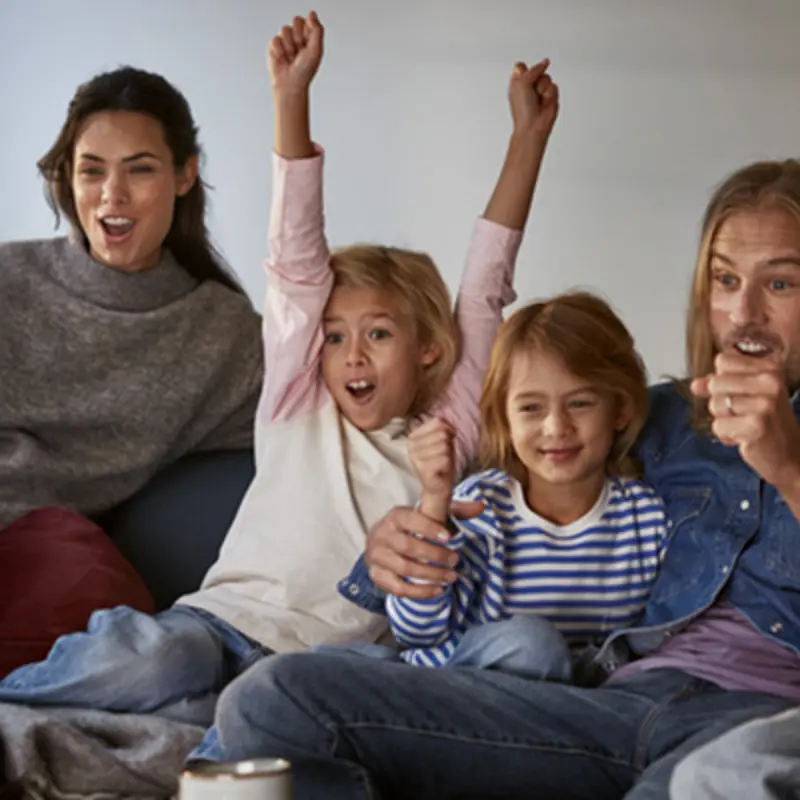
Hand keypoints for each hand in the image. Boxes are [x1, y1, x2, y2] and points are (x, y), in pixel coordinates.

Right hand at [268, 11, 323, 94]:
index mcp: (310, 36)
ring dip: (289, 46)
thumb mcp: (316, 50)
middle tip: (299, 51)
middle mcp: (298, 36)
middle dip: (298, 37)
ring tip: (291, 57)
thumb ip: (317, 30)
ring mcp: (286, 40)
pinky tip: (283, 59)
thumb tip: (312, 13)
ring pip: (285, 29)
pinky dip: (280, 51)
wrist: (290, 84)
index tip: (308, 44)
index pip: (308, 20)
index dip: (307, 32)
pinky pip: (276, 39)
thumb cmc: (304, 71)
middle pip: (296, 20)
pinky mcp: (274, 45)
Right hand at [365, 502, 483, 598]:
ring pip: (405, 568)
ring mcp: (376, 556)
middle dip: (435, 555)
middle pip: (408, 546)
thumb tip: (481, 506)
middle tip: (455, 560)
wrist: (381, 541)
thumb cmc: (411, 526)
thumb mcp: (429, 514)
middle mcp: (381, 534)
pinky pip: (397, 588)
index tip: (450, 537)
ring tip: (451, 576)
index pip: (410, 519)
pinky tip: (438, 590)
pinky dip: (420, 591)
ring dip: (431, 575)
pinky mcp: (376, 575)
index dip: (429, 528)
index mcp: (395, 516)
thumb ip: (453, 509)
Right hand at [408, 419, 454, 519]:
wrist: (438, 487)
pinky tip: (441, 470)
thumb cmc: (441, 462)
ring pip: (444, 446)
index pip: (438, 421)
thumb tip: (448, 426)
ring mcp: (415, 458)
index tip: (444, 444)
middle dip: (448, 446)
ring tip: (441, 464)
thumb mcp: (444, 441)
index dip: (448, 431)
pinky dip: (447, 465)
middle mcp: (411, 445)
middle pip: (442, 434)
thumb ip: (444, 428)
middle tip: (442, 457)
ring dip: (448, 456)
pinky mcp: (423, 469)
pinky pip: (445, 459)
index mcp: (413, 436)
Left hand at [508, 59, 558, 139]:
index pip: (522, 66)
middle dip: (536, 79)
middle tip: (532, 92)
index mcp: (517, 83)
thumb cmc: (523, 109)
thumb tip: (544, 62)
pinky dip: (550, 94)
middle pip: (537, 70)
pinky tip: (545, 102)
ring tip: (539, 99)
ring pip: (546, 77)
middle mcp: (528, 85)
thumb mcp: (522, 83)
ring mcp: (540, 90)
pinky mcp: (550, 95)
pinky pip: (554, 86)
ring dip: (542, 88)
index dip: (525, 70)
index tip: (524, 76)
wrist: (533, 125)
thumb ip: (532, 70)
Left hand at [691, 351, 799, 493]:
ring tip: (744, 424)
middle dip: (720, 402)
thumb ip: (719, 385)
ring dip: (724, 419)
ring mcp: (765, 404)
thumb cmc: (765, 421)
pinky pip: (718, 425)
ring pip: (714, 404)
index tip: (738, 393)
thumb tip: (695, 385)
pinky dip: (725, 435)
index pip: (723, 360)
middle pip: (715, 382)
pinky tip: (744, 437)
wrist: (788, 453)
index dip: (721, 379)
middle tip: (743, 413)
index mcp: (769, 368)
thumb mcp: (747, 395)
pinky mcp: (756, 426)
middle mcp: (770, 382)